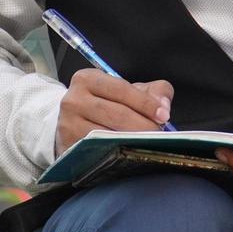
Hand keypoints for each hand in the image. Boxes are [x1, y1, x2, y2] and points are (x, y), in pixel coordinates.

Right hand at [55, 70, 172, 155]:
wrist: (74, 123)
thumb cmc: (106, 104)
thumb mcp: (127, 91)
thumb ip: (152, 91)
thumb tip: (163, 105)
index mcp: (88, 79)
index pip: (122, 90)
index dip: (146, 103)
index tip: (164, 115)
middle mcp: (73, 99)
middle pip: (117, 114)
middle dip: (143, 125)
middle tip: (159, 134)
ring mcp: (68, 124)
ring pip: (108, 134)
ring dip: (132, 141)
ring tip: (148, 143)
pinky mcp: (68, 146)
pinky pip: (98, 151)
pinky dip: (116, 152)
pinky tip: (129, 152)